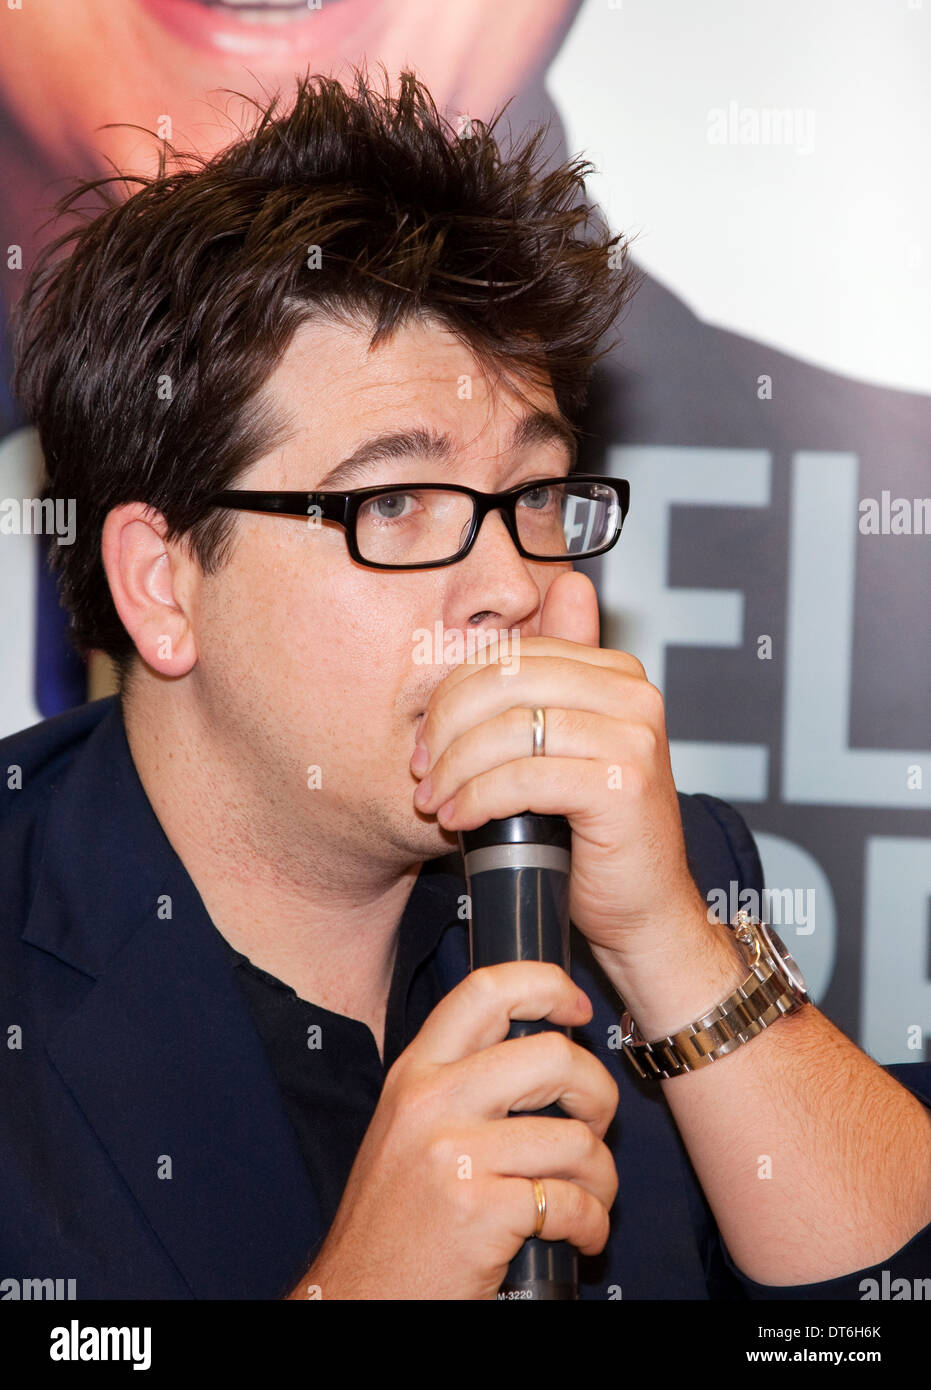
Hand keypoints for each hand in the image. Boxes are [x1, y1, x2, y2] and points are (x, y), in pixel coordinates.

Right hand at [287, 962, 617, 1299]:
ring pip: (577, 1138)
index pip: (486, 991)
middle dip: (597, 1092)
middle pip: (553, 1056)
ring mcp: (455, 1156)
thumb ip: (460, 1083)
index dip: (545, 984)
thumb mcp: (409, 1128)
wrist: (357, 1297)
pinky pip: (572, 1202)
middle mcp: (432, 1103)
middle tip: (592, 1125)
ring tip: (586, 1197)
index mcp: (416, 1073)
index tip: (575, 1006)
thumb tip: (542, 1051)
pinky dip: (591, 1224)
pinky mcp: (480, 1212)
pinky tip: (577, 1235)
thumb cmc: (393, 1221)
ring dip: (601, 1177)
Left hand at [410, 571, 706, 963]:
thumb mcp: (559, 752)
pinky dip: (478, 799)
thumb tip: (465, 668)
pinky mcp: (623, 787)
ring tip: (436, 801)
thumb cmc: (595, 836)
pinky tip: (459, 821)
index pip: (513, 655)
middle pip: (507, 682)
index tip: (426, 738)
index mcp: (617, 674)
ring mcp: (633, 740)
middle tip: (422, 770)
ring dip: (456, 769)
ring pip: (510, 731)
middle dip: (447, 726)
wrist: (645, 910)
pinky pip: (524, 779)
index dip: (455, 692)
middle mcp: (633, 695)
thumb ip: (530, 702)